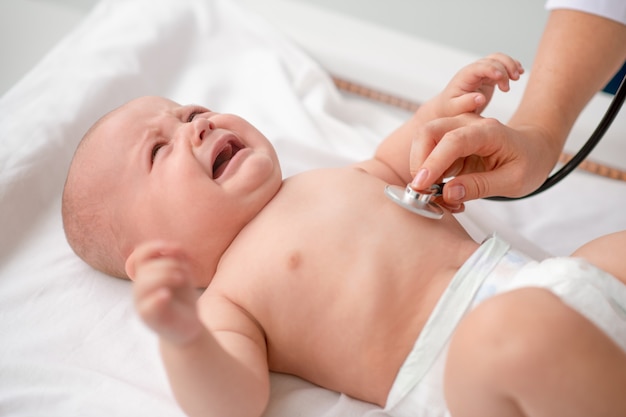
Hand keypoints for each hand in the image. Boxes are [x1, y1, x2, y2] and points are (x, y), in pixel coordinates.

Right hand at [126, 241, 202, 345]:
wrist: (188, 327)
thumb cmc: (183, 299)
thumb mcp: (184, 274)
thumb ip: (179, 259)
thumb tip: (176, 247)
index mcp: (146, 275)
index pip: (141, 255)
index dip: (154, 247)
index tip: (172, 247)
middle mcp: (140, 288)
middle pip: (146, 268)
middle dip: (168, 265)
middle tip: (183, 275)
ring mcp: (142, 304)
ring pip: (143, 283)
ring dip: (165, 276)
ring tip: (181, 280)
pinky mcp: (149, 318)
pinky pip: (147, 306)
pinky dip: (157, 297)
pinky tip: (166, 295)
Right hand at [410, 113, 557, 204]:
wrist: (533, 149)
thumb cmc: (528, 162)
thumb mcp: (514, 181)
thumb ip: (480, 186)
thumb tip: (448, 193)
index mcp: (488, 132)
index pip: (453, 141)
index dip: (433, 162)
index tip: (422, 185)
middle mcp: (468, 125)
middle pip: (428, 132)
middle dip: (419, 162)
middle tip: (424, 191)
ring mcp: (456, 132)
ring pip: (423, 142)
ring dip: (423, 170)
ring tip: (440, 196)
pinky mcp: (449, 144)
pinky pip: (429, 156)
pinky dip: (429, 175)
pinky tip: (444, 191)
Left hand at [432, 53, 523, 117]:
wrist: (448, 108)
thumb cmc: (450, 110)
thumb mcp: (455, 109)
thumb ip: (465, 103)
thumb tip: (480, 97)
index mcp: (464, 77)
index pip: (479, 67)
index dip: (492, 69)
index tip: (502, 77)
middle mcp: (473, 71)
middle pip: (492, 60)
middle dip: (505, 68)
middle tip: (512, 83)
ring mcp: (481, 71)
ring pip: (498, 59)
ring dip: (510, 64)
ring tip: (517, 77)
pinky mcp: (488, 76)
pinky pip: (501, 65)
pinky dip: (511, 67)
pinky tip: (519, 74)